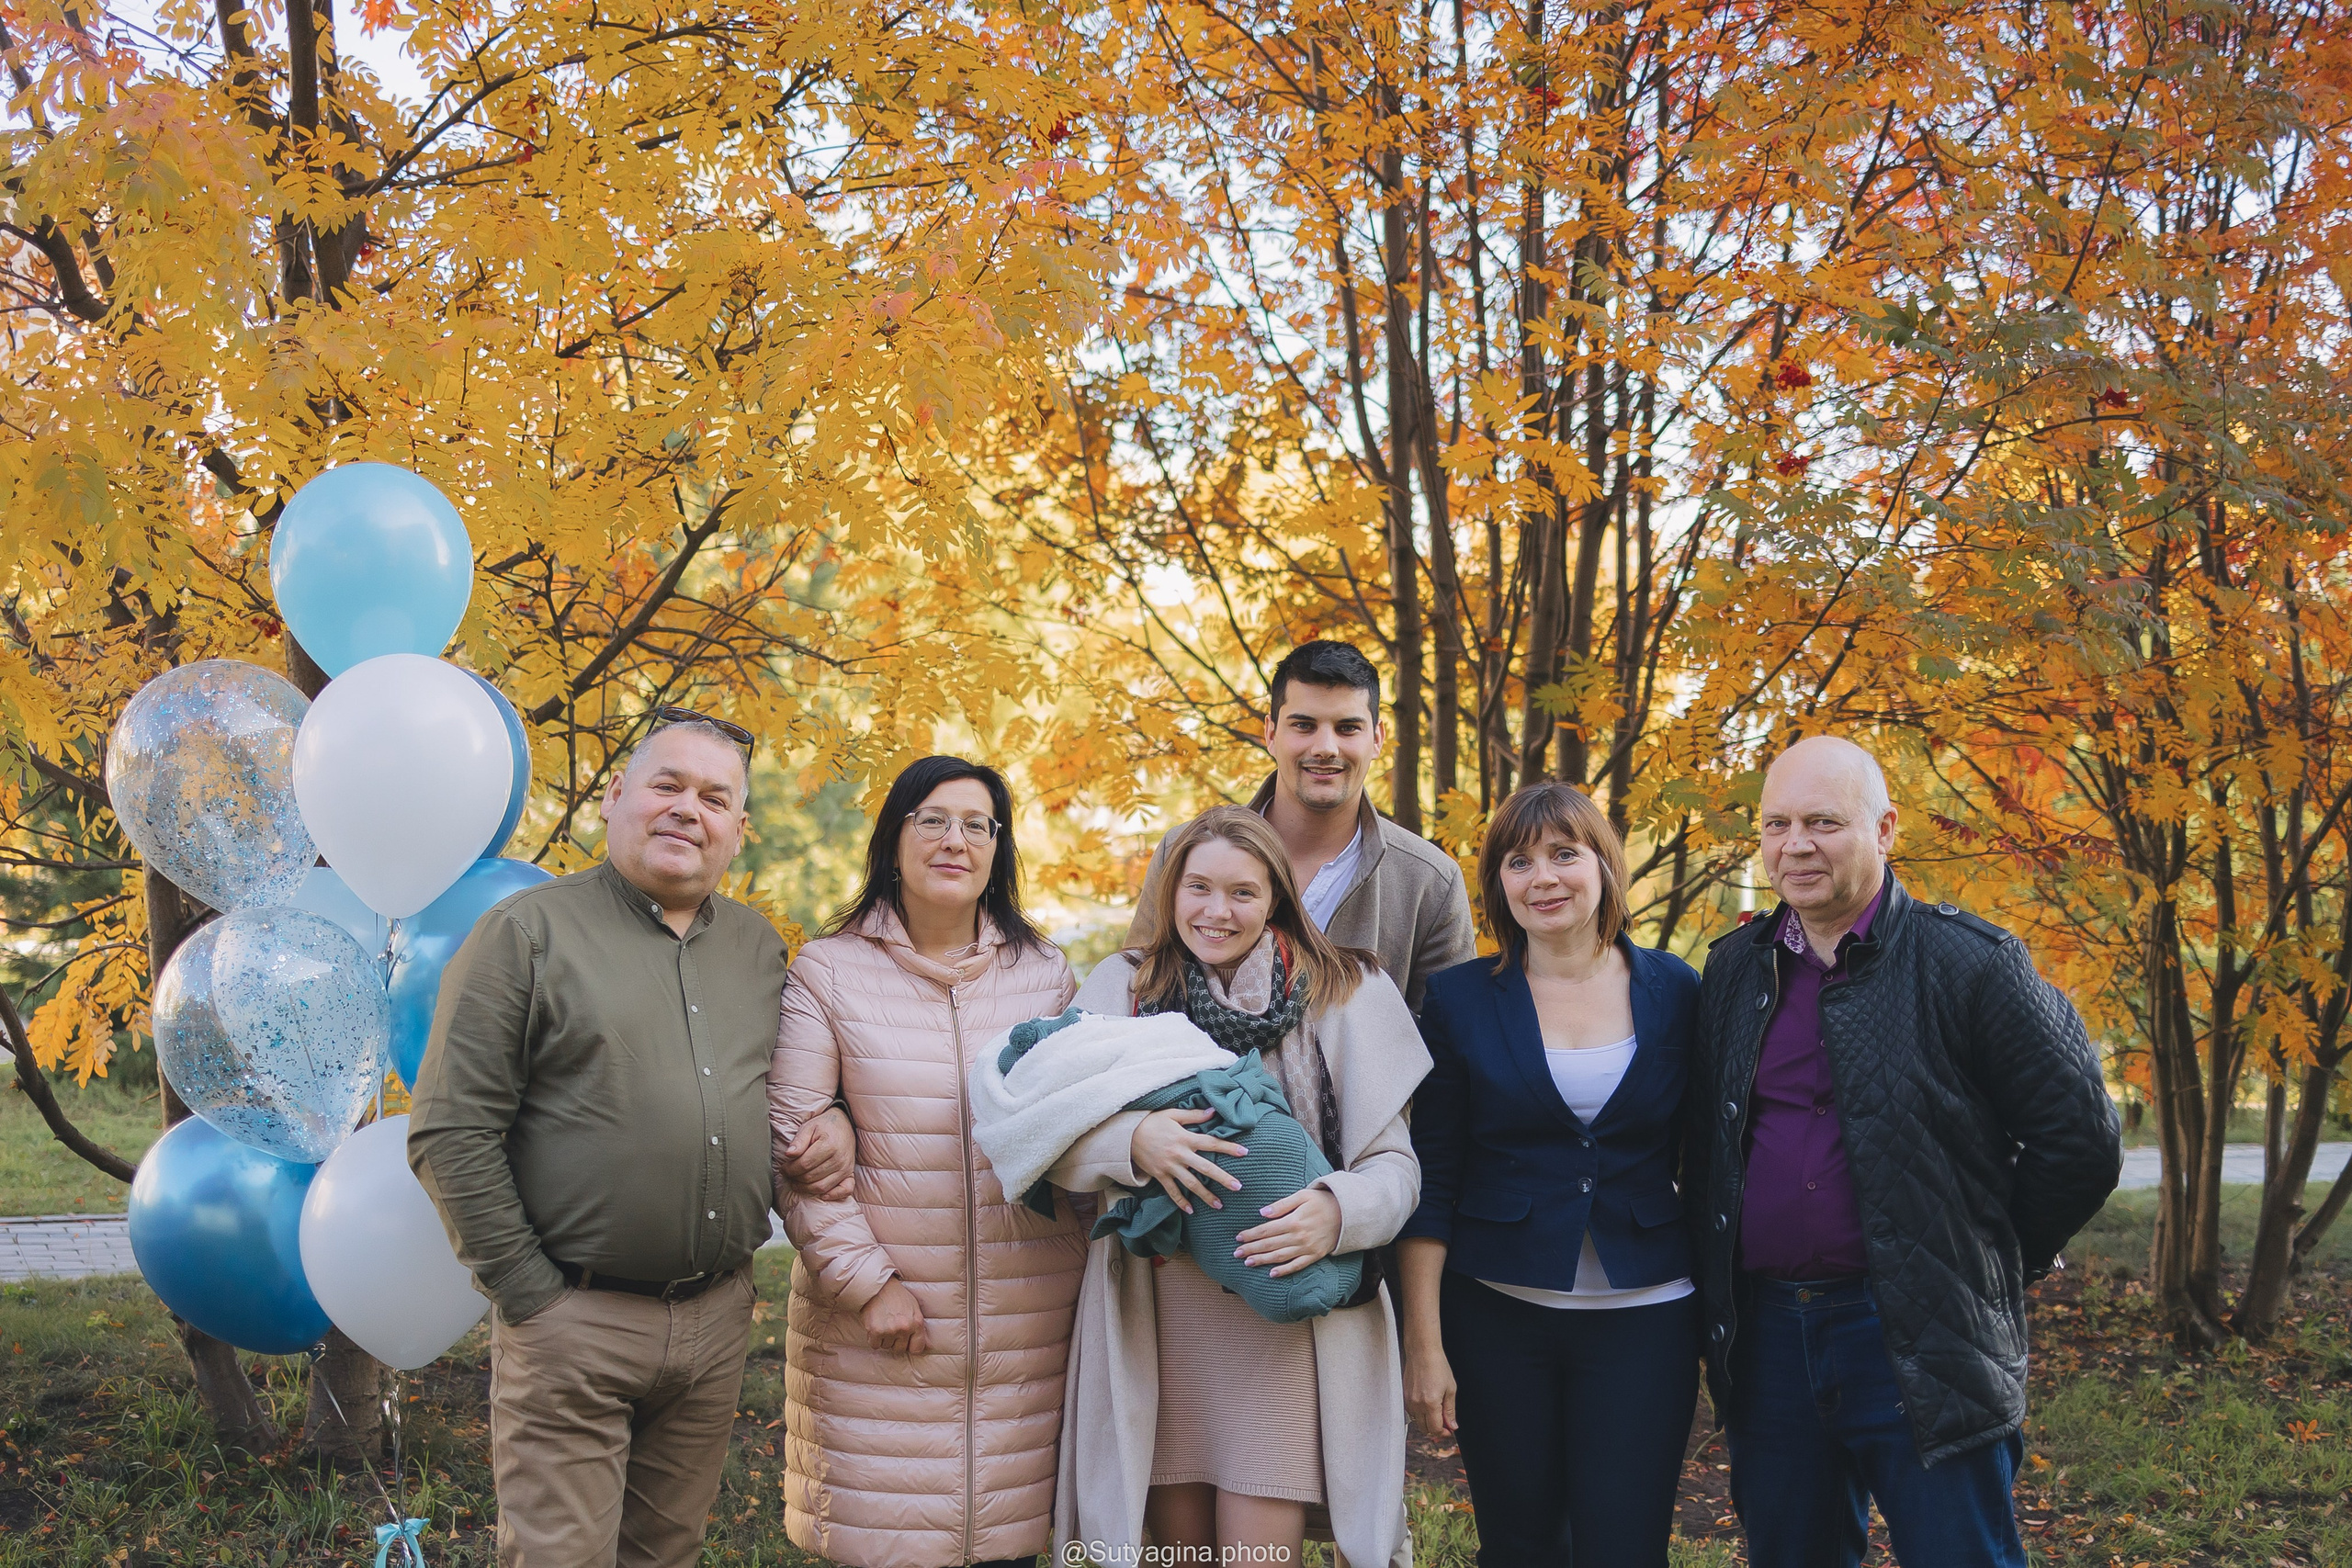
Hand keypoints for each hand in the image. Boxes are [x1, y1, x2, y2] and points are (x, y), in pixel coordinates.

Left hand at [780, 1106, 854, 1199]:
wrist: (844, 1125)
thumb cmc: (825, 1126)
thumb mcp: (809, 1127)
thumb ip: (799, 1141)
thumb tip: (788, 1154)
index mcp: (829, 1145)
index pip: (804, 1164)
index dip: (790, 1169)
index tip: (783, 1168)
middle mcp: (839, 1159)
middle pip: (811, 1177)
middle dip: (795, 1178)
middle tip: (788, 1174)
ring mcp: (846, 1168)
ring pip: (822, 1187)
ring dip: (805, 1188)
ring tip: (796, 1182)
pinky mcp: (850, 1174)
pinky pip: (845, 1190)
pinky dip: (833, 1195)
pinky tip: (821, 1195)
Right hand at [861, 1278, 928, 1353]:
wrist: (877, 1286)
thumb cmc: (896, 1296)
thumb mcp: (914, 1308)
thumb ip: (920, 1327)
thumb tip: (930, 1346)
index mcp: (917, 1322)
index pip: (917, 1348)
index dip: (910, 1346)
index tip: (905, 1342)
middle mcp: (905, 1328)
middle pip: (899, 1349)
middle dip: (894, 1341)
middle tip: (891, 1327)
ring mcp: (890, 1330)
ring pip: (886, 1346)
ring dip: (883, 1338)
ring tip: (883, 1322)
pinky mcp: (875, 1331)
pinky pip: (875, 1345)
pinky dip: (873, 1338)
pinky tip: (875, 1325)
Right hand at [1129, 1108, 1246, 1214]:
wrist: (1126, 1135)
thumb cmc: (1151, 1122)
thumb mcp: (1172, 1114)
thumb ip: (1194, 1115)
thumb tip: (1213, 1112)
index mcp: (1185, 1138)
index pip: (1211, 1143)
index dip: (1229, 1147)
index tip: (1244, 1153)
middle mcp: (1179, 1154)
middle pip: (1205, 1168)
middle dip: (1222, 1178)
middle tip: (1238, 1187)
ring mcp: (1169, 1167)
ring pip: (1191, 1184)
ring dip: (1205, 1196)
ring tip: (1219, 1205)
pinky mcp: (1160, 1176)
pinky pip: (1172, 1192)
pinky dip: (1180, 1202)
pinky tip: (1190, 1210)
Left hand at [1234, 1186, 1340, 1276]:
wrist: (1347, 1213)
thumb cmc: (1322, 1201)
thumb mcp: (1302, 1195)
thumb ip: (1281, 1204)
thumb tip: (1262, 1213)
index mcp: (1294, 1221)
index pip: (1266, 1230)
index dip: (1251, 1235)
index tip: (1238, 1238)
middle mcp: (1299, 1237)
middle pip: (1270, 1245)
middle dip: (1251, 1249)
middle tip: (1236, 1253)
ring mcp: (1307, 1248)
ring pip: (1280, 1257)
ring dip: (1262, 1260)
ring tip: (1248, 1263)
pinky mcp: (1315, 1256)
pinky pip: (1297, 1266)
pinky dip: (1284, 1271)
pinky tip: (1272, 1274)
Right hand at [1402, 1338, 1457, 1436]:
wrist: (1422, 1351)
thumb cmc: (1438, 1366)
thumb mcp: (1450, 1389)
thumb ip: (1450, 1410)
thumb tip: (1452, 1425)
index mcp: (1430, 1404)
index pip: (1435, 1429)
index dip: (1444, 1432)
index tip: (1450, 1429)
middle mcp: (1417, 1405)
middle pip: (1425, 1429)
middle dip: (1436, 1429)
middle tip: (1445, 1422)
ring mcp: (1408, 1400)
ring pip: (1417, 1421)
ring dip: (1427, 1421)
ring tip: (1437, 1411)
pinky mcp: (1403, 1395)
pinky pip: (1411, 1412)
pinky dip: (1419, 1413)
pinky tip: (1427, 1404)